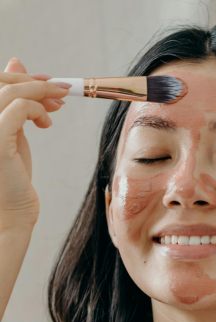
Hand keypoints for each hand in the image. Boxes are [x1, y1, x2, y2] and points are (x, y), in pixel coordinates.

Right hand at [0, 58, 69, 230]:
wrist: (11, 213)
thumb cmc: (11, 177)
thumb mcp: (12, 132)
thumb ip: (12, 103)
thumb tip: (16, 64)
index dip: (21, 77)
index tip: (48, 82)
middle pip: (0, 84)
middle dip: (33, 82)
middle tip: (60, 90)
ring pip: (9, 93)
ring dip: (40, 93)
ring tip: (59, 106)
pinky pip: (17, 109)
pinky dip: (37, 109)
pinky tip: (46, 124)